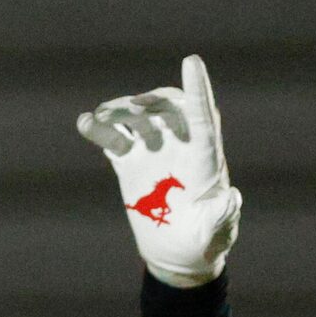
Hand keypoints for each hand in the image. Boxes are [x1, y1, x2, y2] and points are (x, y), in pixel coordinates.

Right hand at [77, 53, 242, 287]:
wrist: (178, 254)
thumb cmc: (203, 242)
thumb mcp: (215, 231)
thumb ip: (222, 214)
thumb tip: (230, 198)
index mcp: (204, 157)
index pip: (203, 116)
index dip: (198, 89)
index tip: (192, 62)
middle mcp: (180, 146)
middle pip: (168, 109)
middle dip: (152, 102)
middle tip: (133, 106)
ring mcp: (154, 152)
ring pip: (138, 120)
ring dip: (120, 111)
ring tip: (100, 115)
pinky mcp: (132, 163)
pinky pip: (115, 139)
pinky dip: (100, 129)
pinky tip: (85, 123)